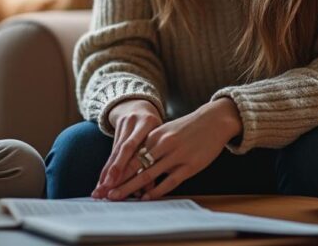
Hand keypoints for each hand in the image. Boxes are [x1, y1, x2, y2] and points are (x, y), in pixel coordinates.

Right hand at [91, 99, 162, 198]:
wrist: (137, 105)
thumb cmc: (155, 128)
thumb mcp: (159, 138)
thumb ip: (155, 161)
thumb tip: (149, 188)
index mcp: (149, 123)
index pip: (137, 147)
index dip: (129, 166)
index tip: (124, 185)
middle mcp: (134, 122)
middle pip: (123, 149)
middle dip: (114, 170)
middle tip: (106, 188)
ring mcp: (123, 124)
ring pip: (115, 151)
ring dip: (106, 172)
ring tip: (99, 189)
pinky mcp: (115, 129)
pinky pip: (111, 151)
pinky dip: (107, 167)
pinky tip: (101, 181)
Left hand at [108, 98, 242, 200]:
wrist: (214, 120)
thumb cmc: (188, 127)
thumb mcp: (166, 131)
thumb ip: (151, 145)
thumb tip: (137, 163)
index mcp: (154, 135)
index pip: (130, 156)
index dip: (115, 170)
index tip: (103, 181)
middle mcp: (162, 145)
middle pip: (135, 166)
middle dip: (118, 181)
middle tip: (104, 193)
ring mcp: (176, 156)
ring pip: (149, 175)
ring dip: (131, 188)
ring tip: (118, 198)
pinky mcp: (190, 166)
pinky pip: (170, 181)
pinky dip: (156, 191)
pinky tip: (146, 198)